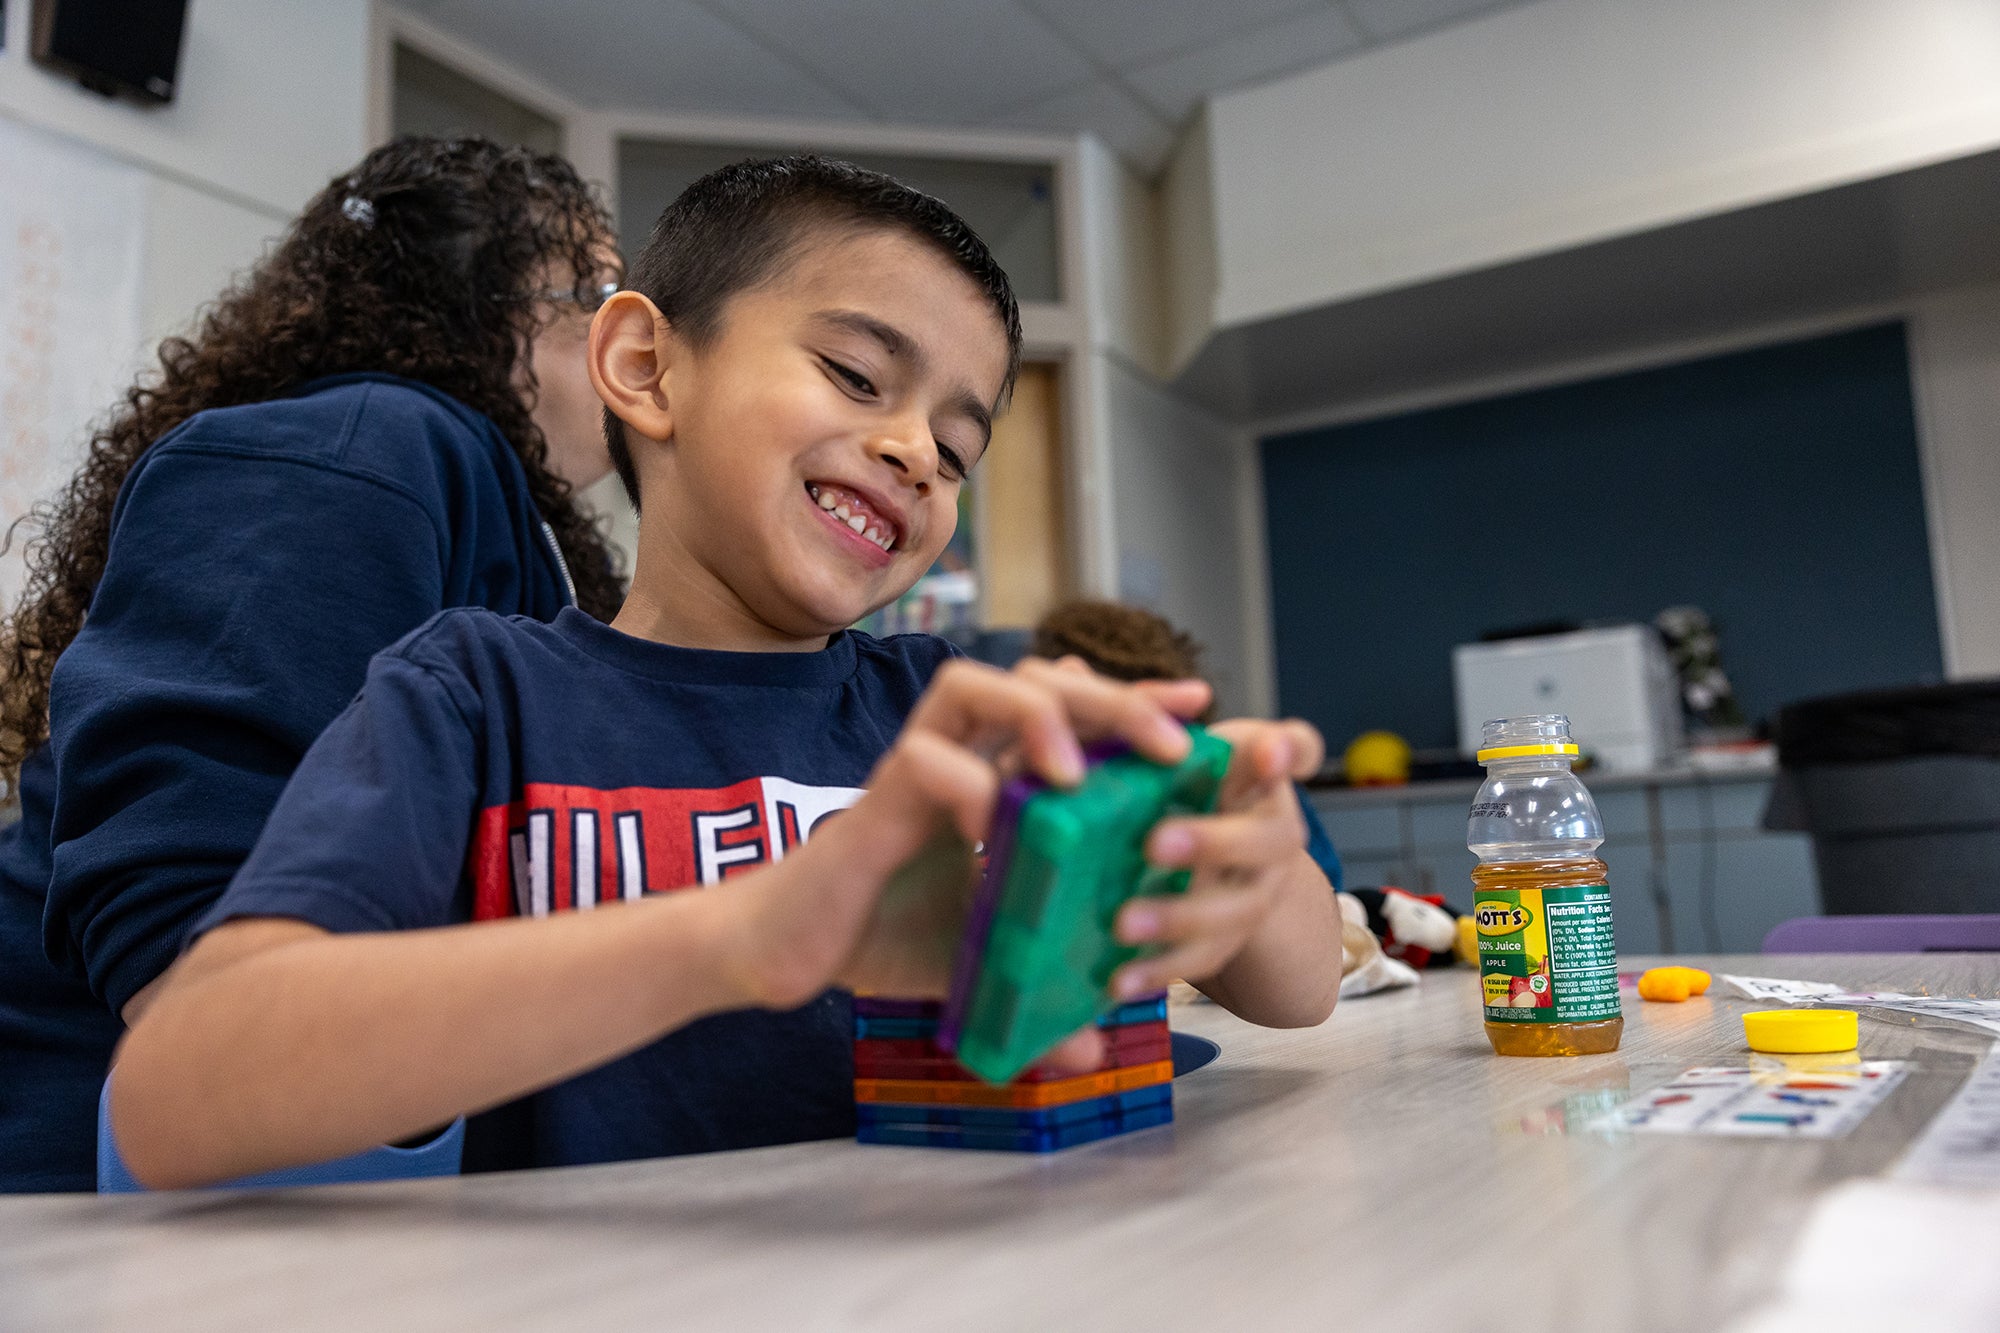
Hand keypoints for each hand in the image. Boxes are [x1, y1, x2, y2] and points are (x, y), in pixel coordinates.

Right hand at [716, 657, 1211, 1014]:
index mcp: (993, 775)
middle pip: (1037, 677)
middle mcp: (958, 754)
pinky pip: (924, 758)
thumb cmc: (881, 939)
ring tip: (1079, 773)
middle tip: (1170, 746)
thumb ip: (1038, 990)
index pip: (1072, 710)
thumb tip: (1094, 1045)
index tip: (1198, 710)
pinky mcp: (876, 799)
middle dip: (1112, 698)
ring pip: (975, 683)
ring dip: (1039, 715)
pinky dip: (968, 782)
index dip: (1135, 702)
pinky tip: (994, 828)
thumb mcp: (981, 962)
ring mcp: (914, 766)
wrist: (787, 952)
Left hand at [1108, 717, 1326, 999]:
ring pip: (1237, 910)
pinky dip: (1160, 972)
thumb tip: (1069, 670)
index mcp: (1255, 774)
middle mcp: (1269, 832)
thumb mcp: (1151, 752)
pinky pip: (1204, 964)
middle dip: (1213, 840)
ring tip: (1122, 921)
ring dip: (1180, 917)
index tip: (1267, 749)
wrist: (1196, 873)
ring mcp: (1254, 893)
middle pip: (1268, 838)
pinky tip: (1117, 979)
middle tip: (1155, 843)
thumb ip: (1121, 716)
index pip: (1297, 749)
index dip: (1288, 751)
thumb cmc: (1166, 792)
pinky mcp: (1226, 944)